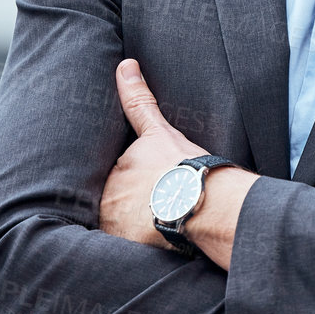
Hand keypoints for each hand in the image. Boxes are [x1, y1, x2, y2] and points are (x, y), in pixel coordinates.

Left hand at [97, 59, 206, 248]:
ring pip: (118, 224)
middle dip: (128, 204)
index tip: (149, 186)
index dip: (133, 183)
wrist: (206, 202)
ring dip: (131, 225)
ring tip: (156, 223)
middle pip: (114, 201)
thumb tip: (125, 65)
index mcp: (115, 169)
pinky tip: (154, 241)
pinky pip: (124, 248)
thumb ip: (138, 100)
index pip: (117, 177)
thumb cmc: (186, 166)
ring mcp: (115, 222)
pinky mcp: (126, 245)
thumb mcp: (159, 130)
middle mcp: (108, 196)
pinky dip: (136, 244)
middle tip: (155, 204)